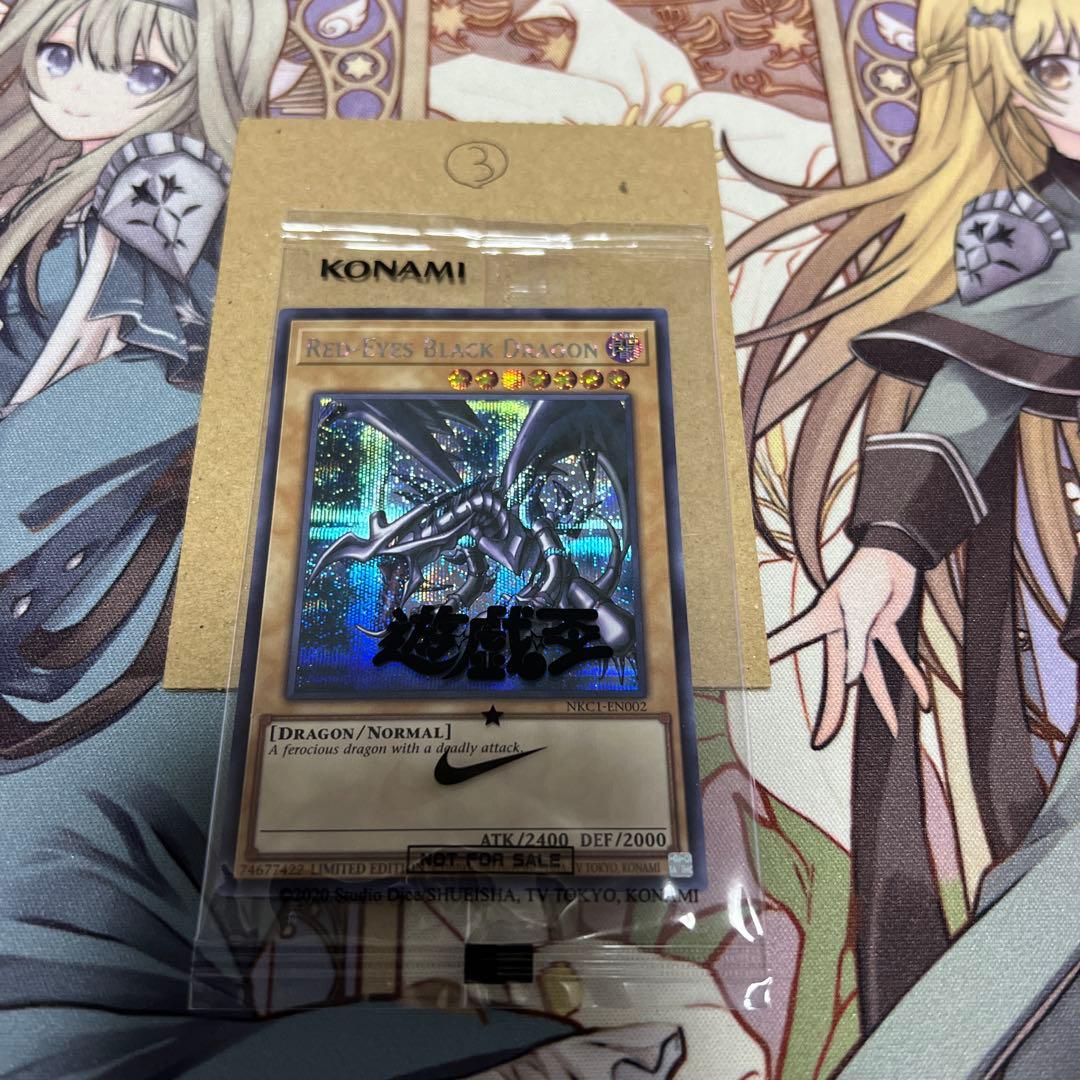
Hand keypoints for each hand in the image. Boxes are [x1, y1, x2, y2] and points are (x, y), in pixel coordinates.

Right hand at [769, 547, 929, 746]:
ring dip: (884, 702)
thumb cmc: (868, 577)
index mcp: (824, 625)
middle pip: (836, 681)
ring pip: (873, 677)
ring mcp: (864, 635)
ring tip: (893, 729)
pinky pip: (900, 659)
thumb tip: (850, 681)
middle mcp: (841, 636)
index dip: (770, 655)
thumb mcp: (859, 613)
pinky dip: (913, 677)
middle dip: (832, 712)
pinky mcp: (885, 630)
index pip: (790, 642)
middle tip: (822, 739)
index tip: (749, 668)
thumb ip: (856, 649)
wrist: (894, 555)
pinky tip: (922, 699)